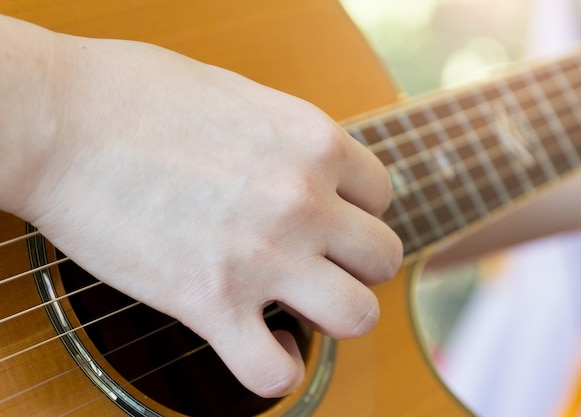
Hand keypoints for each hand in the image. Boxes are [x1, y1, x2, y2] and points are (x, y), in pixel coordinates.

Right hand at [12, 31, 402, 396]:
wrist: (58, 121)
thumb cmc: (135, 95)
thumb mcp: (241, 96)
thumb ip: (289, 138)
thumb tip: (309, 168)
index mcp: (313, 142)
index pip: (381, 195)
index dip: (355, 209)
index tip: (327, 216)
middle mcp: (302, 202)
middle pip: (382, 258)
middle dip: (354, 264)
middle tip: (316, 261)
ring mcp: (263, 256)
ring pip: (358, 317)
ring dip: (334, 316)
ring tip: (297, 304)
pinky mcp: (210, 303)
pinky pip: (275, 371)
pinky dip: (274, 368)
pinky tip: (256, 345)